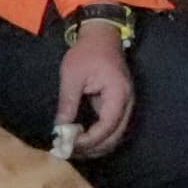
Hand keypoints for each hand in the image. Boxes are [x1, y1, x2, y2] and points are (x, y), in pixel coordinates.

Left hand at [56, 23, 137, 154]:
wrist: (101, 35)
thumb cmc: (86, 52)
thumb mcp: (72, 76)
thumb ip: (68, 104)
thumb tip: (60, 129)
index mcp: (118, 94)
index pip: (108, 126)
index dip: (90, 140)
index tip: (70, 144)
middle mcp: (127, 102)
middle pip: (115, 136)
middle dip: (94, 148)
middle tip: (70, 152)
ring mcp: (125, 104)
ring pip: (115, 135)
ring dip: (97, 145)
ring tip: (74, 148)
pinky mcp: (118, 105)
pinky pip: (112, 127)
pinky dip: (99, 137)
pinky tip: (82, 139)